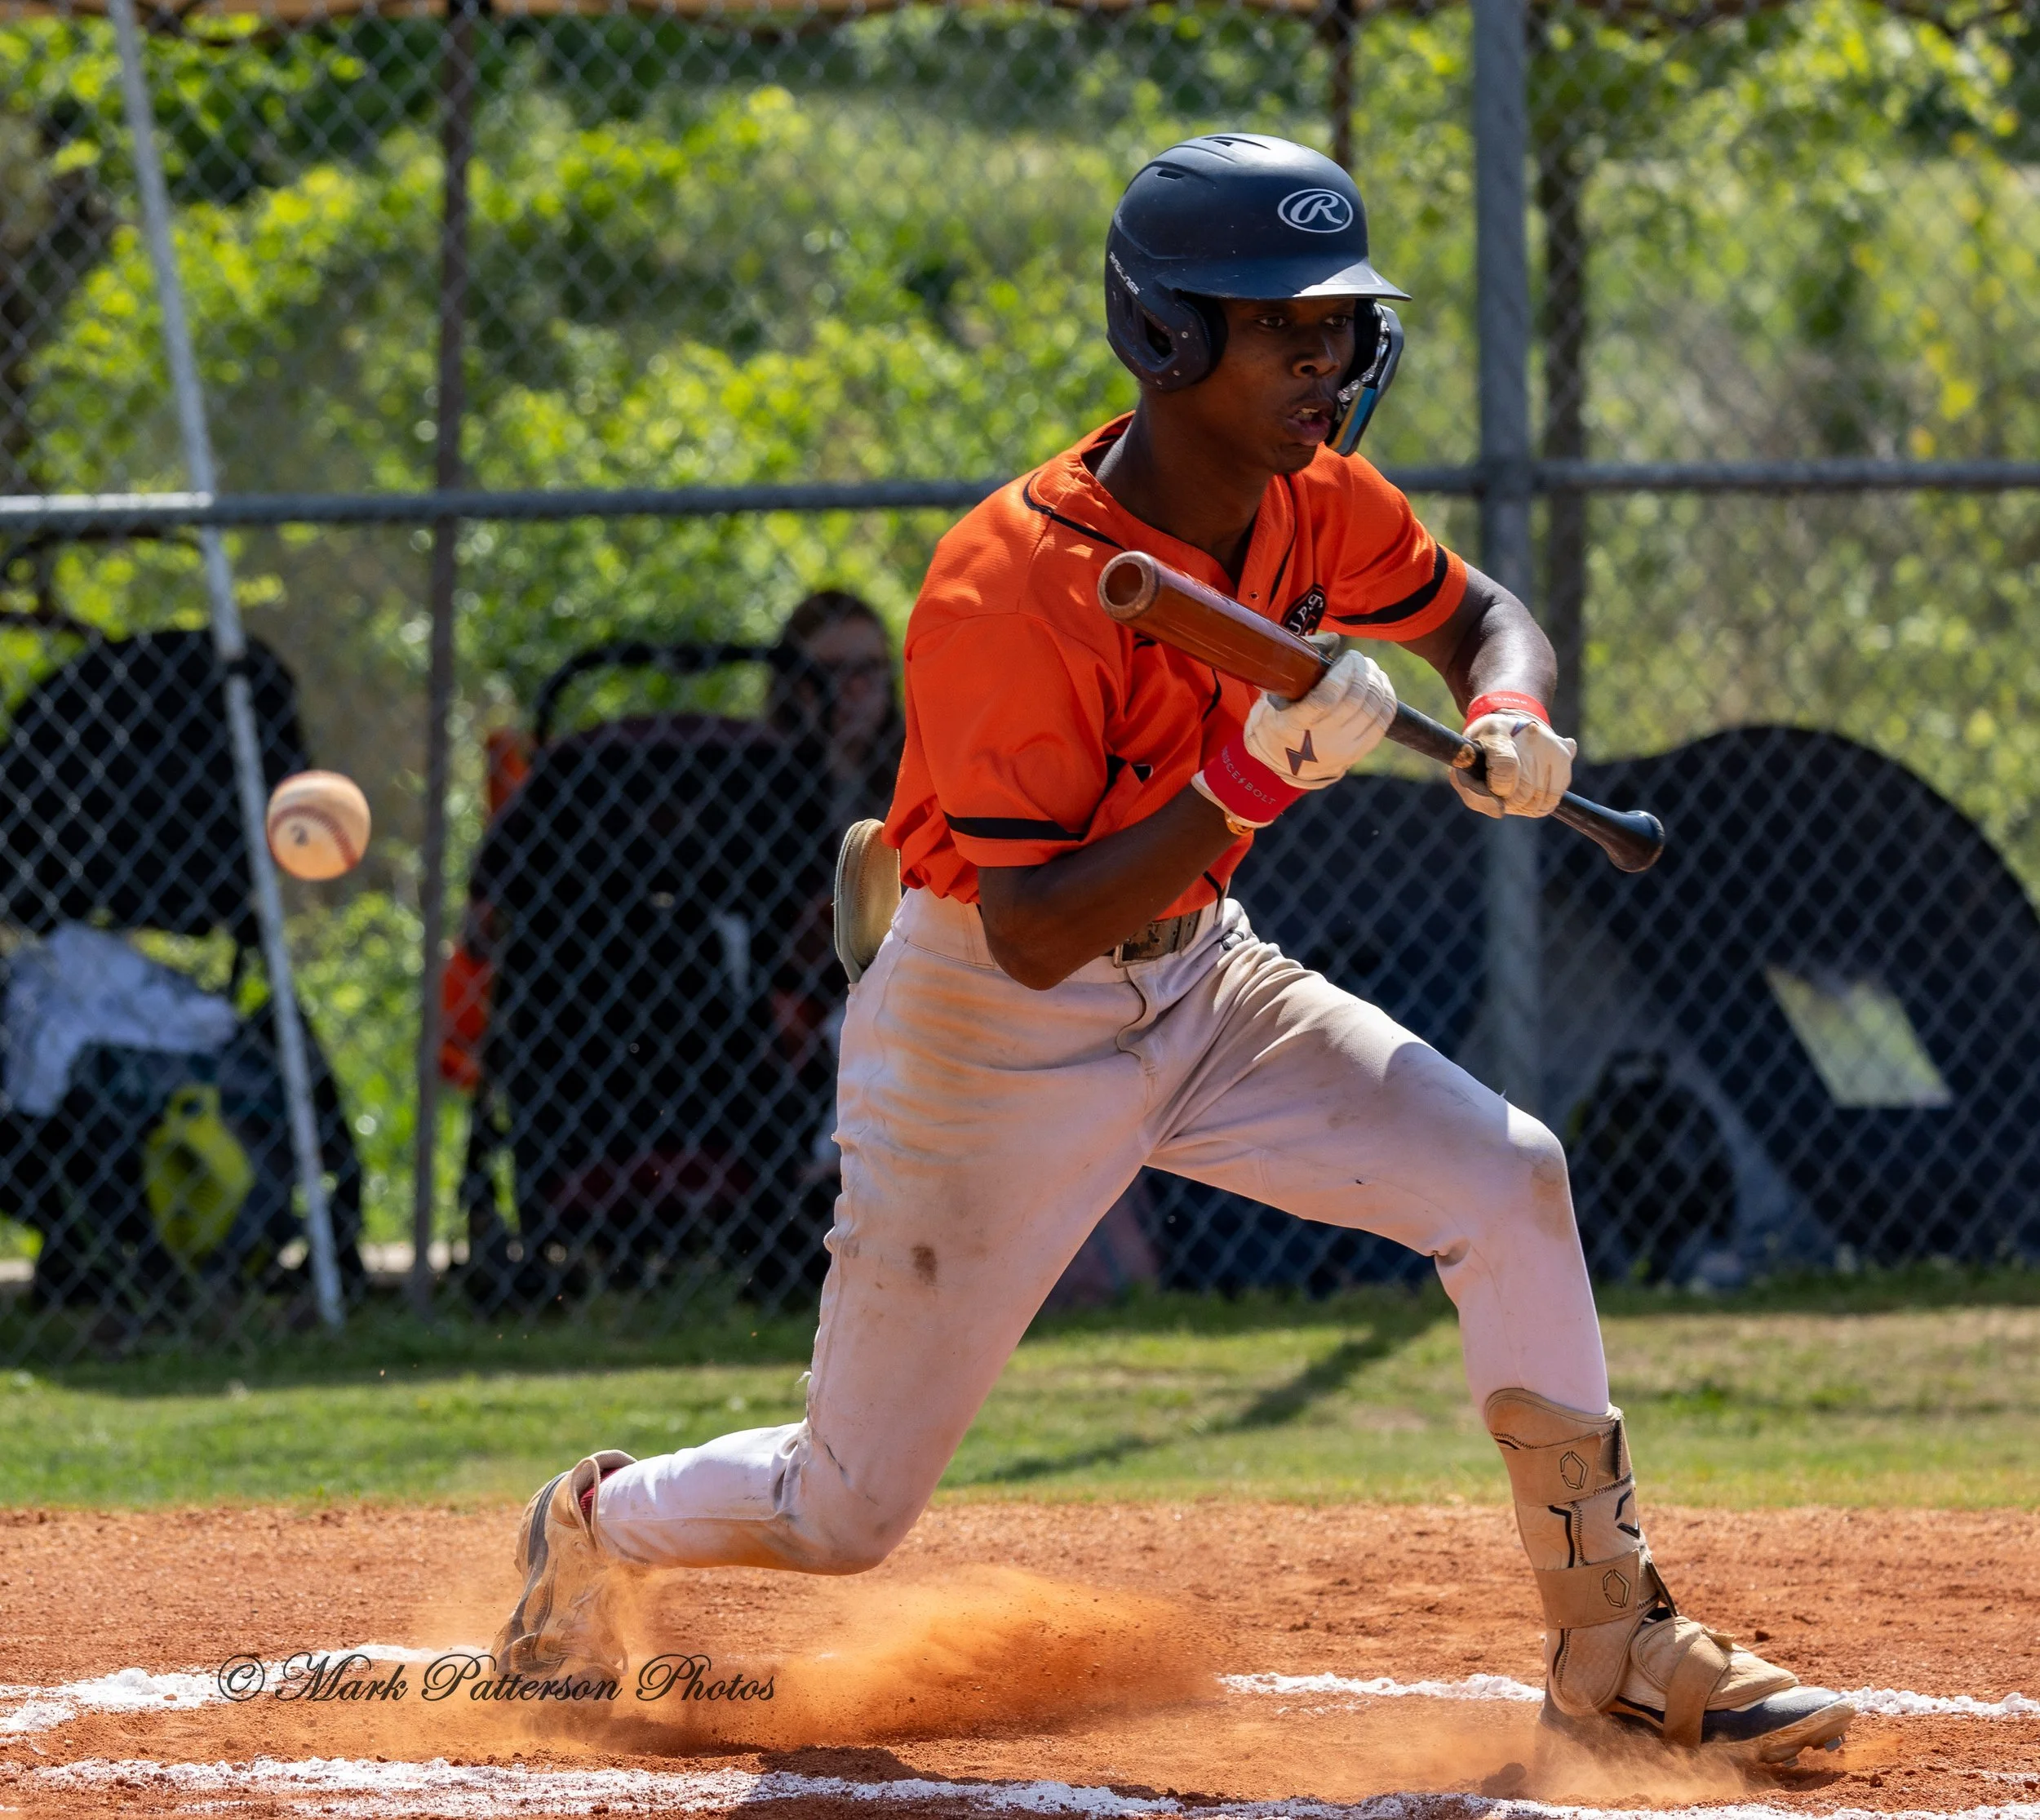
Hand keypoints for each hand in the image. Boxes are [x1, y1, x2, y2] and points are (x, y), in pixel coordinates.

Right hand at [1193, 647, 1395, 829]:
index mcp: (1292, 725)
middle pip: (1356, 701)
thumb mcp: (1274, 689)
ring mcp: (1340, 751)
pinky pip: (1382, 725)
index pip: (1327, 698)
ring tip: (1370, 669)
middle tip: (1358, 659)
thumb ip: (1300, 660)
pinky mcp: (1356, 754)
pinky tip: (1381, 685)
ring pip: (1372, 711)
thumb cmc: (1276, 715)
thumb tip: (1334, 640)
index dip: (1345, 672)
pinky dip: (1386, 700)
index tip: (1346, 656)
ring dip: (1377, 683)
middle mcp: (1319, 742)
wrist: (1280, 761)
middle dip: (1363, 672)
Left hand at [1451, 709, 1576, 818]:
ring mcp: (1549, 745)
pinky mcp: (1564, 756)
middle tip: (1500, 790)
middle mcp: (1528, 735)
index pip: (1506, 766)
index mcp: (1496, 732)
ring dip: (1522, 806)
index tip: (1492, 786)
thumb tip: (1500, 811)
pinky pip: (1552, 800)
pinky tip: (1529, 794)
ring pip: (1538, 802)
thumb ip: (1471, 791)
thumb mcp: (1465, 768)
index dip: (1497, 786)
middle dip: (1507, 801)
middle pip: (1523, 793)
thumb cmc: (1482, 750)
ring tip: (1514, 791)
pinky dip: (1538, 806)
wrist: (1510, 723)